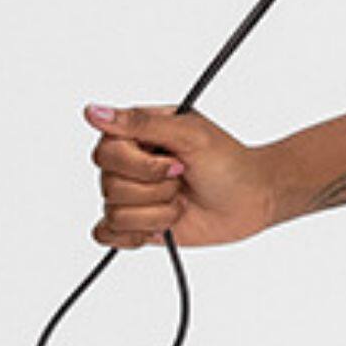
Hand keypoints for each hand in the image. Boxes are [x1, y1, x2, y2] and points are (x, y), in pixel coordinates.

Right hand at [82, 102, 273, 249]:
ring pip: (114, 214)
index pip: (105, 152)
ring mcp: (133, 195)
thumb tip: (94, 111)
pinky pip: (107, 234)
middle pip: (108, 185)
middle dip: (155, 190)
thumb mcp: (190, 134)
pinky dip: (133, 234)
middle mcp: (129, 163)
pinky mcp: (138, 223)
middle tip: (182, 181)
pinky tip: (159, 227)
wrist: (252, 200)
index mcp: (135, 135)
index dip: (140, 166)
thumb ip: (141, 123)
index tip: (176, 164)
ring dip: (156, 214)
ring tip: (180, 203)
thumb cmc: (229, 163)